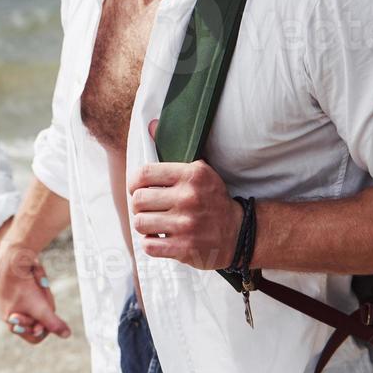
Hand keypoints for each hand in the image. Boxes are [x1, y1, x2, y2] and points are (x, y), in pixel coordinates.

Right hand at [0, 242, 70, 343]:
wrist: (12, 260)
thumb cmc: (23, 287)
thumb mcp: (41, 308)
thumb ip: (53, 323)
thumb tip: (66, 335)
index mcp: (11, 322)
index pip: (35, 338)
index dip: (45, 330)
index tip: (48, 317)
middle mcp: (12, 314)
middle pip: (40, 320)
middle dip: (44, 306)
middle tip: (42, 293)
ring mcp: (14, 300)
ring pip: (40, 305)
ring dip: (42, 294)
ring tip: (39, 283)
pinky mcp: (18, 287)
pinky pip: (36, 290)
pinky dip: (39, 284)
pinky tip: (36, 278)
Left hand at [128, 119, 242, 268]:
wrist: (238, 233)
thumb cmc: (212, 200)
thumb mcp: (200, 171)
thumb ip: (173, 150)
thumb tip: (151, 125)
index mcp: (192, 174)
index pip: (144, 174)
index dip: (134, 182)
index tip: (137, 188)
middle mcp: (189, 198)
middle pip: (138, 200)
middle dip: (138, 205)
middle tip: (147, 208)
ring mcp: (186, 224)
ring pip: (140, 223)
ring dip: (143, 224)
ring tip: (154, 223)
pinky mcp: (185, 248)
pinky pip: (149, 245)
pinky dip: (150, 243)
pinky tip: (160, 238)